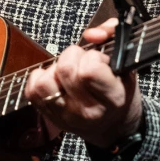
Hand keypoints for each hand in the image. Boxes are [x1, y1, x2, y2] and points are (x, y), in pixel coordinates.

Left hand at [25, 18, 142, 148]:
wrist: (113, 126)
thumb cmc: (119, 90)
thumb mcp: (126, 65)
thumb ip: (114, 36)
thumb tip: (92, 34)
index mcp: (113, 98)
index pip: (89, 70)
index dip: (92, 56)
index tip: (99, 60)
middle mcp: (88, 111)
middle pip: (65, 70)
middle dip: (73, 56)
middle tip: (83, 63)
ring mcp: (66, 116)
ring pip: (44, 82)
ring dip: (54, 69)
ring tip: (67, 72)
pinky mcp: (49, 116)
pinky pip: (32, 90)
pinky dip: (40, 79)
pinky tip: (55, 80)